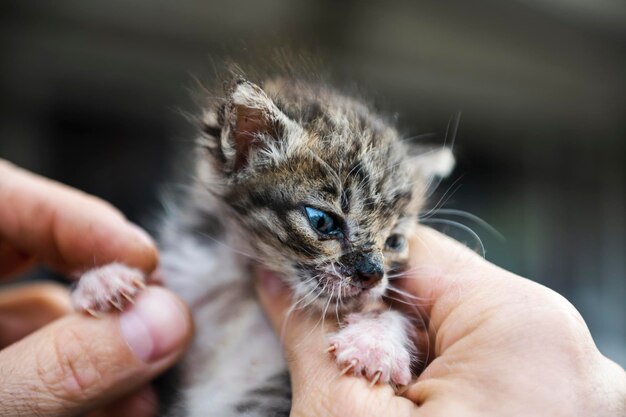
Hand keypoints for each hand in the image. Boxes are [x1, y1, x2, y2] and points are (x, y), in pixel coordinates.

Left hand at [0, 160, 192, 416]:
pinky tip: (124, 402)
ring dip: (107, 346)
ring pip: (47, 309)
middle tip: (160, 314)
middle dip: (109, 289)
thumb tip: (165, 322)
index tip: (146, 258)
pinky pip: (40, 353)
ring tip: (150, 382)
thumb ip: (61, 365)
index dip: (82, 220)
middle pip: (41, 249)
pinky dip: (83, 375)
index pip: (3, 197)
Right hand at [256, 226, 625, 415]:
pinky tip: (405, 414)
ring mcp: (576, 396)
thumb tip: (276, 268)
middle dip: (375, 325)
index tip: (298, 282)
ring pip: (460, 342)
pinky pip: (485, 379)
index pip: (414, 251)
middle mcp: (572, 357)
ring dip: (404, 364)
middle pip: (439, 299)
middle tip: (336, 364)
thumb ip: (312, 327)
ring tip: (373, 402)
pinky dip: (437, 392)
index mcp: (523, 327)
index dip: (348, 267)